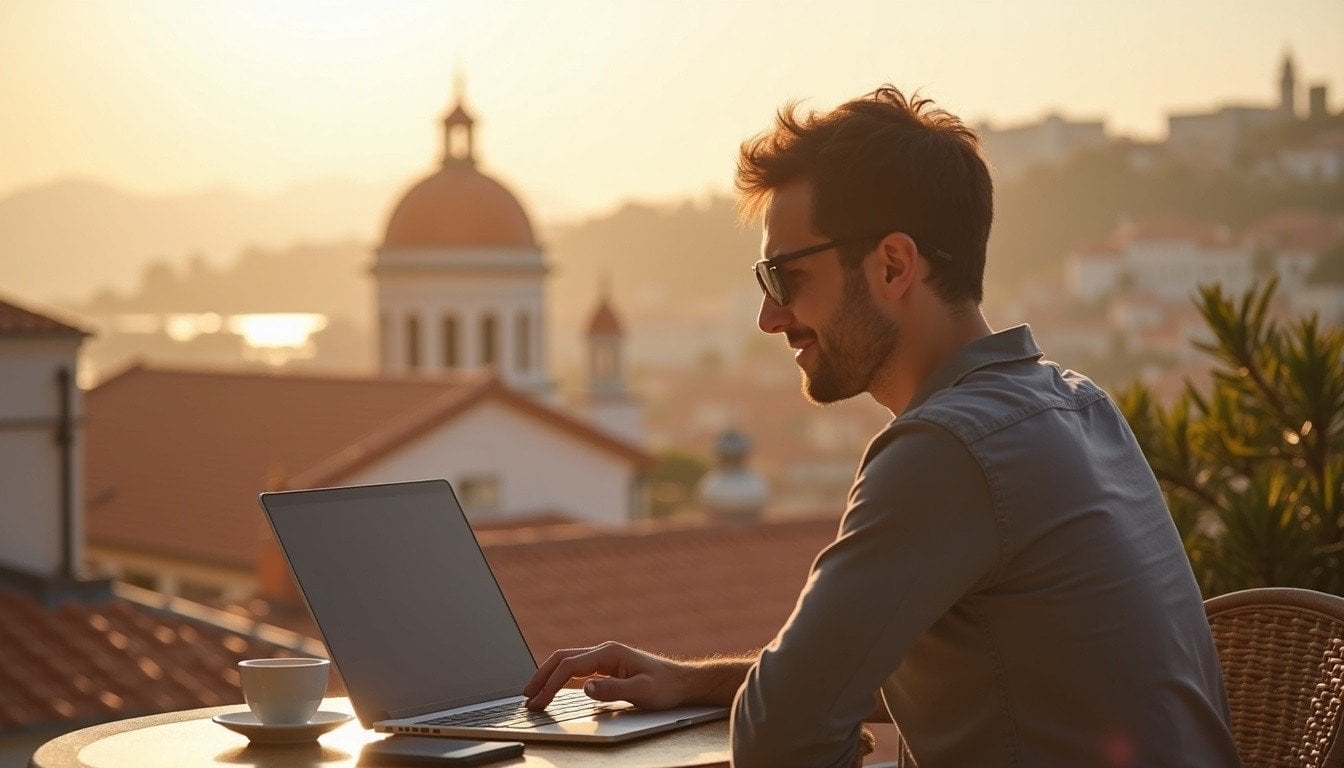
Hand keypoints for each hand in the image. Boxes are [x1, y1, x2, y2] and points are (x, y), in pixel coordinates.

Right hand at [522, 641, 690, 710]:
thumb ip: (612, 689)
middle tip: (526, 696)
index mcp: (609, 653)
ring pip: (567, 663)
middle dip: (542, 676)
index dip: (551, 684)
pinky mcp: (607, 667)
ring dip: (548, 677)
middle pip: (562, 659)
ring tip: (534, 694)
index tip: (538, 701)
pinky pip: (577, 670)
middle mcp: (604, 652)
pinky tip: (553, 689)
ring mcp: (604, 659)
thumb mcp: (641, 691)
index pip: (570, 667)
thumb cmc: (665, 686)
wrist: (682, 682)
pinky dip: (560, 679)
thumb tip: (585, 688)